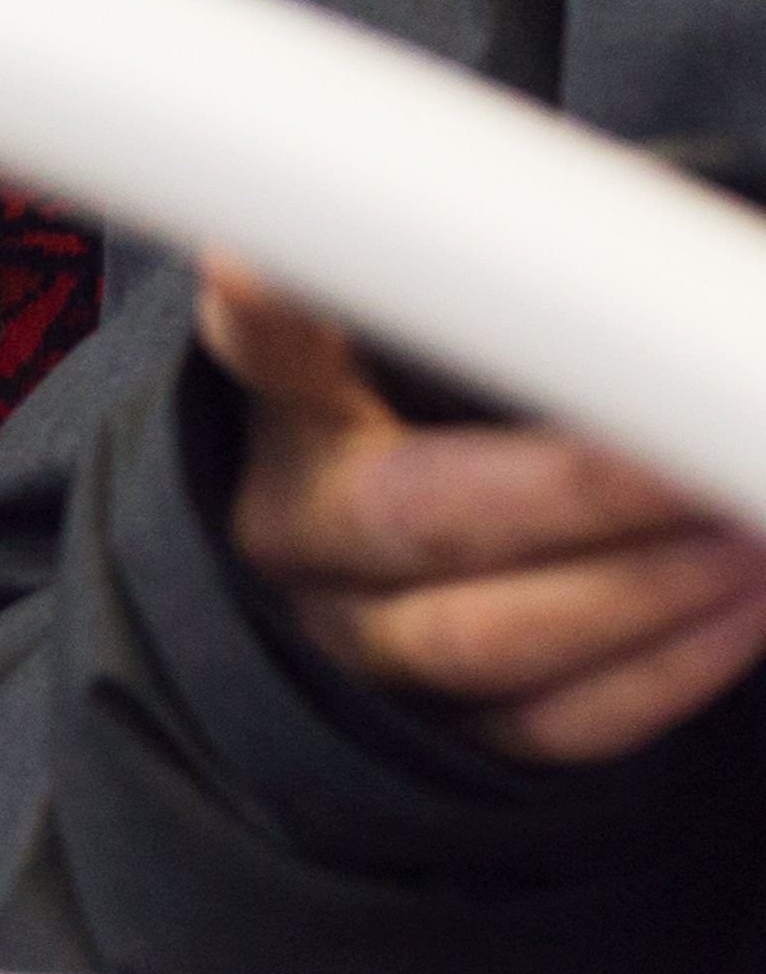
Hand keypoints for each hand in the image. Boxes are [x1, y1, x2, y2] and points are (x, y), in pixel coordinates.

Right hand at [197, 257, 765, 763]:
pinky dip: (665, 672)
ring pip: (484, 638)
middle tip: (695, 446)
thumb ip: (498, 291)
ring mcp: (357, 644)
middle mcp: (297, 531)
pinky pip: (553, 725)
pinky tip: (750, 607)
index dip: (271, 311)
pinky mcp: (437, 736)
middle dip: (579, 488)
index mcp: (292, 410)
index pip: (266, 349)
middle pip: (415, 516)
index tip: (257, 259)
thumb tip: (616, 237)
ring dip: (645, 586)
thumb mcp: (445, 340)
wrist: (414, 563)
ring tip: (752, 521)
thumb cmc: (458, 414)